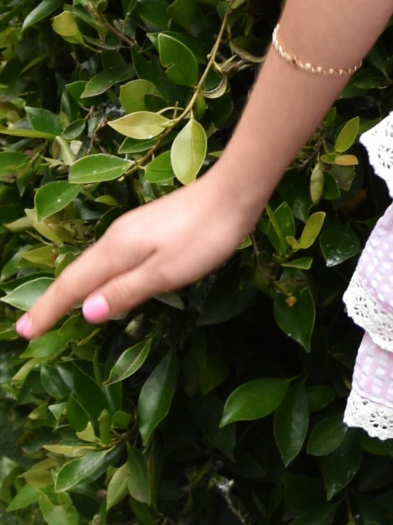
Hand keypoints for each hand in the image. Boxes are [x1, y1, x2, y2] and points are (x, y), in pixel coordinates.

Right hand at [16, 171, 261, 339]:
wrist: (235, 191)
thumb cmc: (204, 235)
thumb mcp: (166, 271)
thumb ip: (126, 291)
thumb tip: (87, 312)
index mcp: (116, 250)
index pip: (73, 285)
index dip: (48, 310)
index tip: (24, 333)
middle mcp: (117, 237)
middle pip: (77, 273)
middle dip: (53, 301)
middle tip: (30, 328)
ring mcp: (133, 229)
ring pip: (94, 264)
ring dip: (74, 288)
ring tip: (58, 309)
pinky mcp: (149, 227)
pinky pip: (111, 257)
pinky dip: (96, 275)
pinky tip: (103, 282)